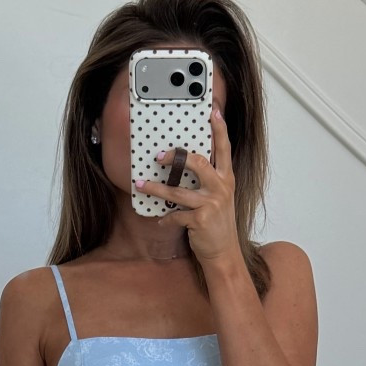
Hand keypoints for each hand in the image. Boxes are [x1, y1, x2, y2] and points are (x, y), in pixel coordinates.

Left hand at [133, 104, 240, 269]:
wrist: (224, 253)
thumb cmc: (218, 224)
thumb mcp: (219, 197)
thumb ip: (208, 180)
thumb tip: (186, 163)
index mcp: (225, 179)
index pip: (224, 149)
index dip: (219, 129)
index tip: (213, 111)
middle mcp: (221, 188)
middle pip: (199, 163)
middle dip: (176, 157)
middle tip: (159, 156)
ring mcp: (212, 204)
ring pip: (178, 191)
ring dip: (156, 188)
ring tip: (140, 185)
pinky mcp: (201, 220)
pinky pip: (176, 215)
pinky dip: (166, 218)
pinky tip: (162, 220)